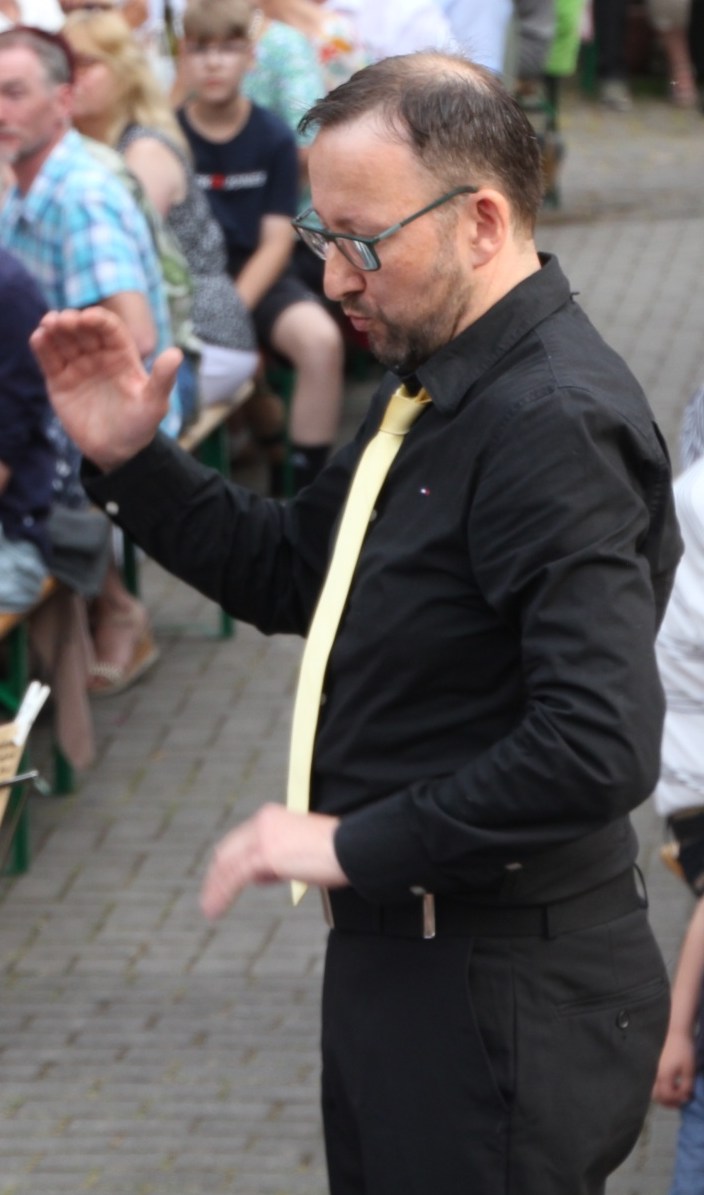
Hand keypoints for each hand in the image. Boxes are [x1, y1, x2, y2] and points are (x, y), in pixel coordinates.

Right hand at [30, 307, 181, 472]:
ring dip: (55, 329)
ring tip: (48, 324)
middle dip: (73, 321)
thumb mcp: (154, 403)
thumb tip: (176, 354)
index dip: (98, 320)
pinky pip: (49, 359)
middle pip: (83, 330)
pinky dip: (42, 346)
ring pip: (63, 340)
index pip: (109, 329)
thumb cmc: (139, 425)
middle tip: (62, 320)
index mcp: (122, 354)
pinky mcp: (59, 381)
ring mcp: (77, 367)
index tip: (88, 317)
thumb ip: (163, 378)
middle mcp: (98, 355)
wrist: (116, 452)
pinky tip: (39, 337)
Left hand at [200, 804, 346, 919]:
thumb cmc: (339, 850)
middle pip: (228, 850)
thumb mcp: (302, 849)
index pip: (241, 839)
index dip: (231, 862)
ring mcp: (263, 837)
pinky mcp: (265, 854)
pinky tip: (215, 908)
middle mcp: (263, 822)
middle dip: (217, 875)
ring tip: (209, 909)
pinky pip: (234, 876)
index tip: (224, 881)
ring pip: (227, 865)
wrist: (354, 847)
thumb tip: (266, 873)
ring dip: (215, 888)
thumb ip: (280, 857)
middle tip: (210, 896)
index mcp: (272, 817)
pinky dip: (221, 893)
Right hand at [652, 1030, 695, 1106]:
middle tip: (681, 1103)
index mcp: (665, 1077)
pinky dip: (664, 1090)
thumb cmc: (685, 1052)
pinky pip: (658, 1085)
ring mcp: (658, 1072)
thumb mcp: (689, 1071)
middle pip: (658, 1096)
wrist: (678, 1035)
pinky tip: (674, 1088)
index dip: (677, 1100)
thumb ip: (686, 1086)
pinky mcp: (660, 1068)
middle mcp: (658, 1076)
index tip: (687, 1098)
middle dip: (669, 1102)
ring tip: (677, 1097)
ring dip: (665, 1097)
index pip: (667, 1096)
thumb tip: (684, 1098)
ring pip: (656, 1091)